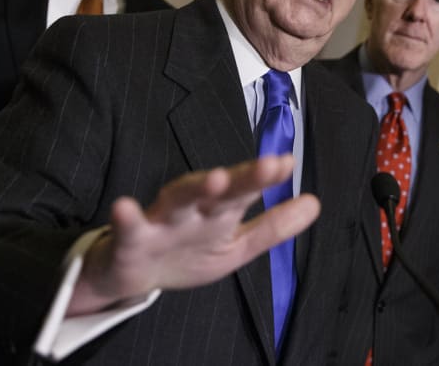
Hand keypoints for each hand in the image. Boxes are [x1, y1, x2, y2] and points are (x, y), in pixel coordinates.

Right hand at [69, 155, 319, 314]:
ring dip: (194, 187)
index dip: (264, 178)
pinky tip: (124, 207)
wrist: (133, 275)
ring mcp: (160, 221)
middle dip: (243, 177)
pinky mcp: (130, 240)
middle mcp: (192, 208)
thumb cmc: (188, 253)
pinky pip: (128, 227)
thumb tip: (315, 203)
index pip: (244, 190)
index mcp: (217, 210)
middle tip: (269, 166)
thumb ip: (272, 227)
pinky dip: (126, 217)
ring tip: (215, 179)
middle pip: (218, 188)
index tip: (286, 163)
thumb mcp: (236, 245)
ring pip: (177, 199)